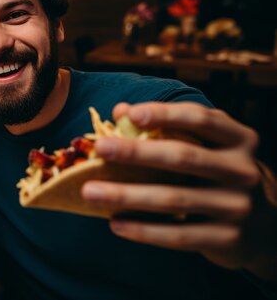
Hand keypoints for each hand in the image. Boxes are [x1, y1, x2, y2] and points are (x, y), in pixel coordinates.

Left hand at [81, 102, 276, 280]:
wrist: (265, 224)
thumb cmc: (219, 172)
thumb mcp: (206, 145)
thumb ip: (167, 126)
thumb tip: (119, 110)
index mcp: (238, 139)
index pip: (200, 119)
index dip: (165, 114)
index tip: (129, 113)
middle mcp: (243, 170)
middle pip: (183, 157)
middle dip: (136, 152)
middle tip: (99, 148)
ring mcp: (237, 207)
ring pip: (174, 198)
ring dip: (127, 194)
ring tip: (90, 191)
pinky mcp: (227, 239)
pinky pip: (178, 235)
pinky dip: (143, 230)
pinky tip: (115, 223)